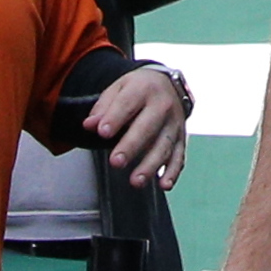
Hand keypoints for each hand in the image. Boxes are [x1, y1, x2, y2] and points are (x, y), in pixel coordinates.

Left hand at [85, 63, 189, 187]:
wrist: (167, 86)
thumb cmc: (137, 90)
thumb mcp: (118, 89)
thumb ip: (103, 107)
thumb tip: (90, 124)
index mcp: (144, 89)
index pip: (127, 104)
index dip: (115, 118)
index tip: (102, 132)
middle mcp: (163, 106)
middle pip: (147, 127)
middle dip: (131, 146)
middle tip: (116, 162)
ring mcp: (174, 123)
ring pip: (163, 146)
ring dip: (150, 165)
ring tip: (136, 181)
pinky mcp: (180, 139)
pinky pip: (178, 156)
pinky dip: (172, 172)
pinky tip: (164, 184)